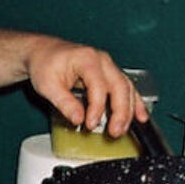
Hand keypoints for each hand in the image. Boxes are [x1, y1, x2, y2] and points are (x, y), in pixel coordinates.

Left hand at [25, 38, 145, 137]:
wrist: (43, 52)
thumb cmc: (45, 64)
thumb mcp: (48, 85)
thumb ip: (64, 103)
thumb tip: (78, 120)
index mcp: (87, 59)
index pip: (98, 85)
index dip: (96, 108)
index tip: (89, 124)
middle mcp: (102, 60)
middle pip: (120, 86)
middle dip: (120, 111)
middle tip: (115, 131)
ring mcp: (108, 66)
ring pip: (127, 87)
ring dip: (129, 110)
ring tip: (124, 129)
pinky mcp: (109, 74)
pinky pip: (127, 88)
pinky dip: (135, 103)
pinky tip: (141, 116)